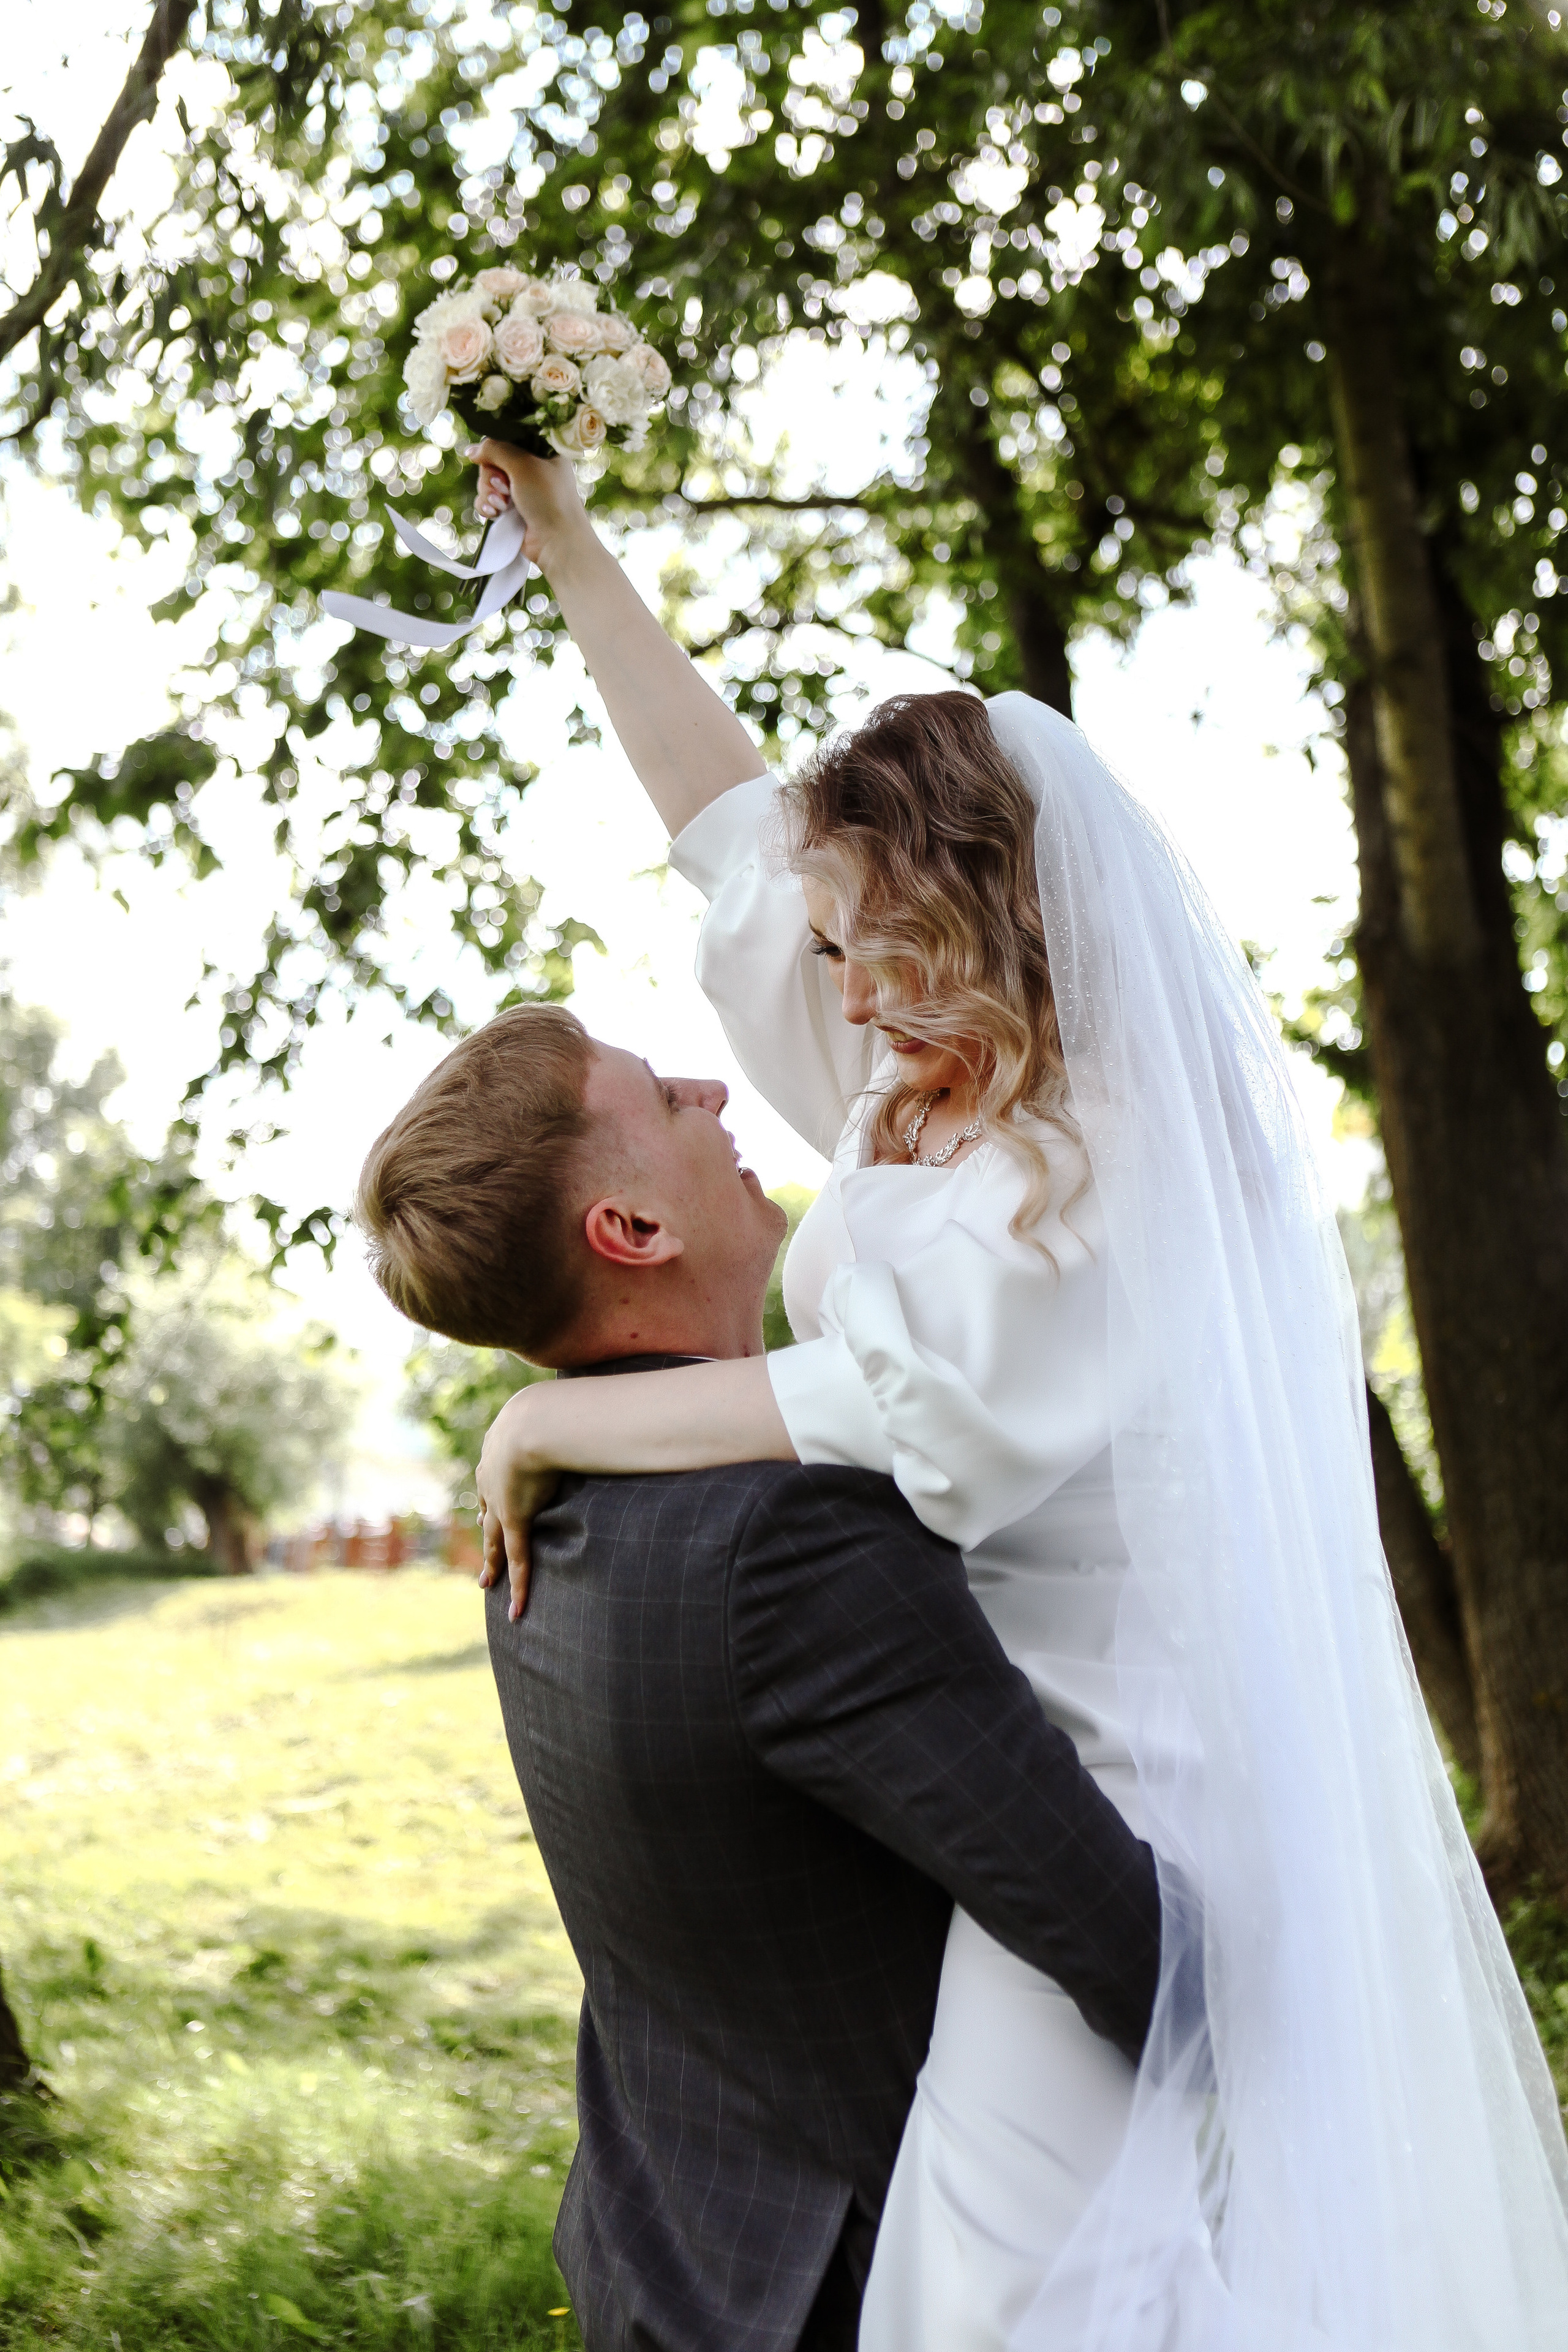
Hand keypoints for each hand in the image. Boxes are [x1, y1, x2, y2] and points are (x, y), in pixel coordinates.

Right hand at [469, 438, 589, 571]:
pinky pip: (487, 502)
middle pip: (493, 462)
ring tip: (502, 506)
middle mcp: (531, 470)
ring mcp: (520, 491)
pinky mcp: (511, 511)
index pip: (507, 440)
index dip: (496, 450)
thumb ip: (495, 450)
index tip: (496, 462)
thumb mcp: (523, 465)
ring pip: (487, 482)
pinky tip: (495, 515)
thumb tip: (471, 450)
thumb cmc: (547, 499)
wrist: (557, 542)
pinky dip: (487, 507)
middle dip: (492, 477)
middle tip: (504, 488)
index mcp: (541, 452)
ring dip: (489, 493)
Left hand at [475, 1384, 560, 1620]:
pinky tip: (517, 1609)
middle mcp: (492, 1475)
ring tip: (486, 1581)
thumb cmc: (555, 1406)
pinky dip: (519, 1584)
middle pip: (486, 1509)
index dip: (494, 1492)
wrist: (536, 1420)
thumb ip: (577, 1416)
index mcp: (500, 1447)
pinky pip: (517, 1558)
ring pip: (493, 1538)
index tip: (490, 1504)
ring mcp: (501, 1500)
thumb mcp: (557, 1409)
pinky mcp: (514, 1519)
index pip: (495, 1476)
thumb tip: (607, 1406)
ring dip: (491, 1561)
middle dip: (485, 1526)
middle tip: (481, 1536)